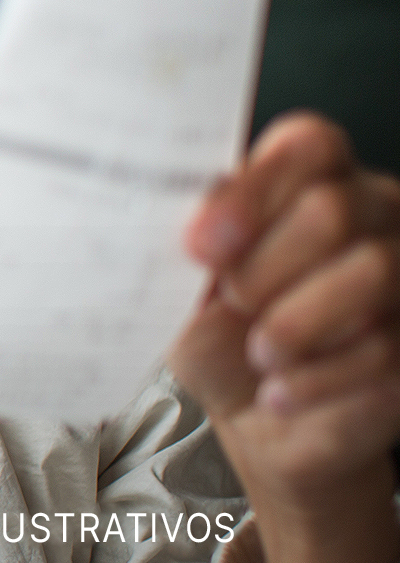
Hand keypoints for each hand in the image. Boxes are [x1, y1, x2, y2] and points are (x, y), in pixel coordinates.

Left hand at [173, 112, 399, 562]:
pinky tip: (279, 392)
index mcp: (311, 181)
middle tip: (233, 301)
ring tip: (258, 351)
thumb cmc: (215, 331)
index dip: (257, 189)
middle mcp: (374, 216)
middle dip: (265, 266)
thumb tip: (187, 220)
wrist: (244, 417)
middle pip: (335, 208)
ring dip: (297, 321)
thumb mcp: (183, 280)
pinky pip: (384, 349)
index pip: (310, 145)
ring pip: (373, 272)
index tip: (201, 244)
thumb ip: (189, 238)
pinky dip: (316, 378)